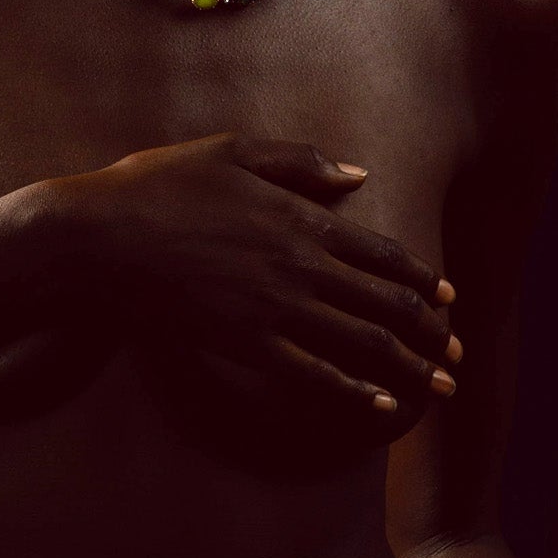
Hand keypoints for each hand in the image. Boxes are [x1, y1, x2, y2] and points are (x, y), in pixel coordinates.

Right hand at [46, 132, 460, 424]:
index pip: (383, 254)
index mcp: (302, 217)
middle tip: (456, 353)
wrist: (101, 241)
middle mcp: (301, 266)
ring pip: (362, 344)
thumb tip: (359, 174)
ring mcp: (275, 309)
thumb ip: (301, 161)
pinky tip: (383, 406)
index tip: (447, 298)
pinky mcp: (246, 345)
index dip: (422, 279)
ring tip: (440, 388)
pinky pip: (314, 376)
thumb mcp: (232, 151)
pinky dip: (355, 393)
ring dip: (410, 367)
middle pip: (386, 305)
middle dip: (430, 333)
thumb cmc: (158, 187)